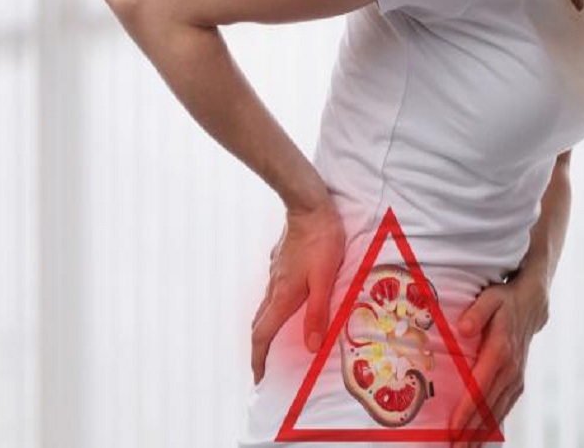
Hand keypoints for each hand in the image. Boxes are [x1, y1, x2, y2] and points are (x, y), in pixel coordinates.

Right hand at [250, 201, 344, 384]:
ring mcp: (275, 272)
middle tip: (264, 366)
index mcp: (283, 296)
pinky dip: (275, 306)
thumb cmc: (321, 240)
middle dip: (259, 348)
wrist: (309, 206)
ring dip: (266, 327)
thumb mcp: (325, 278)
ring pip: (265, 306)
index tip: (258, 378)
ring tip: (275, 339)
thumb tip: (311, 347)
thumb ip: (317, 312)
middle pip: (259, 324)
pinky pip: (273, 290)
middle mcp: (274, 287)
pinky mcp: (280, 261)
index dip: (259, 359)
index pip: (263, 334)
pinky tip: (287, 303)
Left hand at [448, 268, 549, 447]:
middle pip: (488, 406)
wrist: (530, 304)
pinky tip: (482, 438)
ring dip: (482, 433)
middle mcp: (511, 369)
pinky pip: (505, 407)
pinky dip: (493, 425)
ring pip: (498, 411)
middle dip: (471, 431)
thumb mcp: (489, 298)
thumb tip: (465, 329)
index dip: (467, 410)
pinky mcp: (518, 381)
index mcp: (500, 351)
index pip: (480, 387)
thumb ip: (477, 312)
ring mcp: (516, 377)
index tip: (453, 429)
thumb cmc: (503, 300)